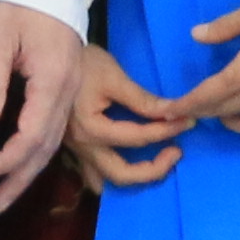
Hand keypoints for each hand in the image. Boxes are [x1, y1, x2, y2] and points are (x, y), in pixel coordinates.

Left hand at [0, 2, 85, 206]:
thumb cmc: (21, 5)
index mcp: (52, 81)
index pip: (31, 134)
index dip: (8, 158)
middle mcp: (68, 92)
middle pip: (47, 146)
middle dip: (21, 178)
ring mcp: (72, 91)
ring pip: (54, 141)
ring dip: (31, 169)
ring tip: (9, 193)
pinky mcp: (68, 87)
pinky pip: (57, 128)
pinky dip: (40, 151)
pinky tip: (26, 162)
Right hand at [64, 44, 188, 192]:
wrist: (51, 58)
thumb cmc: (83, 63)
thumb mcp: (114, 76)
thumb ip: (142, 99)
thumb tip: (172, 112)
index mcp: (92, 128)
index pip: (138, 137)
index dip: (167, 130)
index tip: (188, 121)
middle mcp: (83, 147)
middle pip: (122, 175)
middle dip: (154, 169)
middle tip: (176, 152)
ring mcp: (77, 151)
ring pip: (106, 181)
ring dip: (134, 178)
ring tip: (157, 162)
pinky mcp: (75, 149)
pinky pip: (94, 174)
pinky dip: (112, 175)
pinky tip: (129, 166)